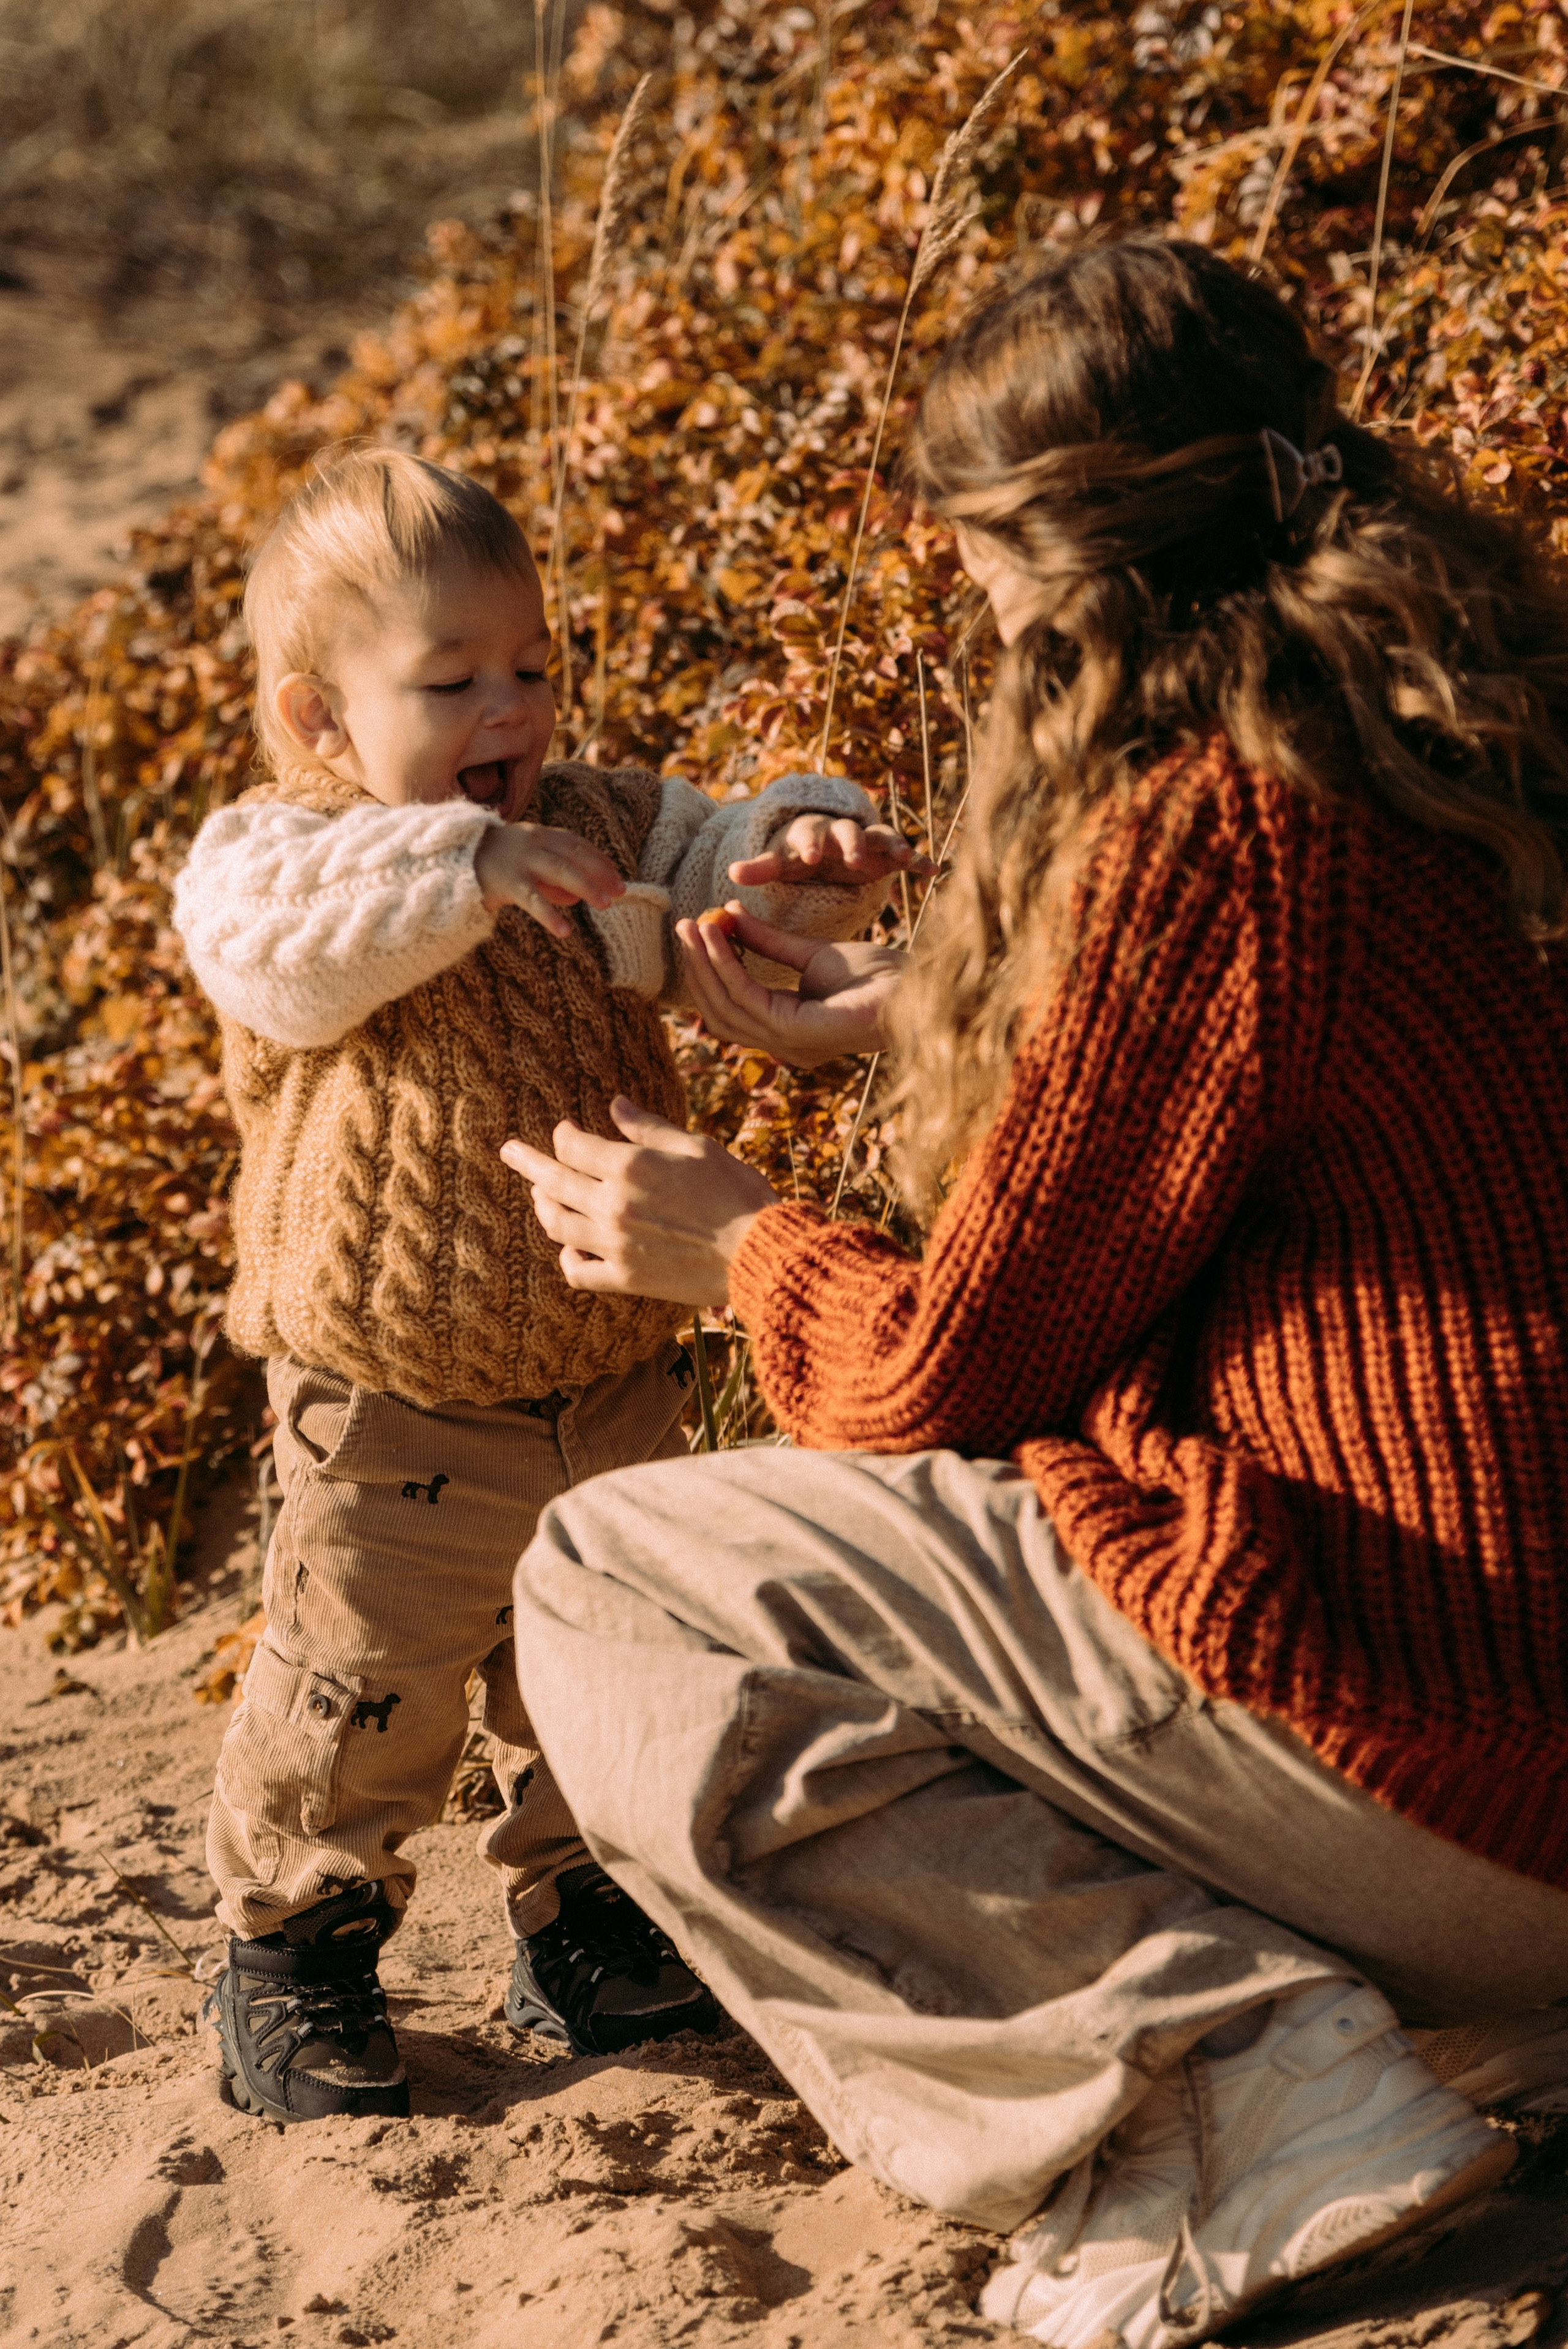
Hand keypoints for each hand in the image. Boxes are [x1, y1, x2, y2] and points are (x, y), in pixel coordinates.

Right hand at [474, 821, 624, 939]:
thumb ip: (549, 877)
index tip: (617, 875)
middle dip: (601, 873)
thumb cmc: (491, 863)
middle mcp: (533, 842)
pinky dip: (551, 915)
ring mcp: (520, 861)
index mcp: (538, 835)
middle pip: (575, 855)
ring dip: (587, 887)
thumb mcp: (524, 863)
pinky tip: (566, 932)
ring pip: (561, 872)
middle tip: (621, 892)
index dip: (600, 859)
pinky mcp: (506, 881)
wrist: (449, 858)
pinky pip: (533, 900)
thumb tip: (577, 897)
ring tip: (606, 905)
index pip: (577, 844)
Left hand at [501, 1097, 778, 1304]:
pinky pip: (577, 1271)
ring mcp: (614, 1245)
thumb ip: (648, 1128)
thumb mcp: (696, 1147)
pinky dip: (566, 1257)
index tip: (564, 1129)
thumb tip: (614, 1105)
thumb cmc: (736, 1193)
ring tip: (538, 1196)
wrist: (759, 1253)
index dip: (563, 1134)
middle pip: (552, 1181)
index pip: (573, 1145)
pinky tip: (568, 1247)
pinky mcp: (625, 1279)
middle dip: (527, 1162)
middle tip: (509, 1151)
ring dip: (543, 1206)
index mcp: (630, 1166)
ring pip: (556, 1224)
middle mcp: (613, 1205)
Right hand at [678, 906, 904, 1066]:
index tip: (695, 933)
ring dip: (705, 964)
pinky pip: (747, 996)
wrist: (918, 988)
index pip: (732, 1009)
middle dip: (697, 968)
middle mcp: (783, 1046)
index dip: (708, 973)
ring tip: (695, 925)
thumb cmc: (878, 976)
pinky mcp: (797, 1032)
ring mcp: (788, 1044)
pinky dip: (727, 964)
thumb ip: (770, 943)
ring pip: (726, 1006)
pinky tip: (719, 934)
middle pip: (720, 1012)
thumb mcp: (812, 954)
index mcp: (786, 1032)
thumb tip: (731, 918)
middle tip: (683, 926)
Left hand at [728, 811, 935, 890]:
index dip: (809, 844)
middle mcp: (842, 831)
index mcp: (813, 833)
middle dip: (853, 842)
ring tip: (903, 855)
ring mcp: (869, 840)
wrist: (829, 844)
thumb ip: (760, 868)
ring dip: (893, 844)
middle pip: (849, 831)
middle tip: (854, 857)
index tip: (809, 856)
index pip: (809, 834)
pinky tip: (933, 871)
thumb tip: (731, 874)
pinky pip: (907, 855)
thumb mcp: (781, 862)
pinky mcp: (888, 853)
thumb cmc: (801, 856)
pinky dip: (919, 860)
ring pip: (882, 836)